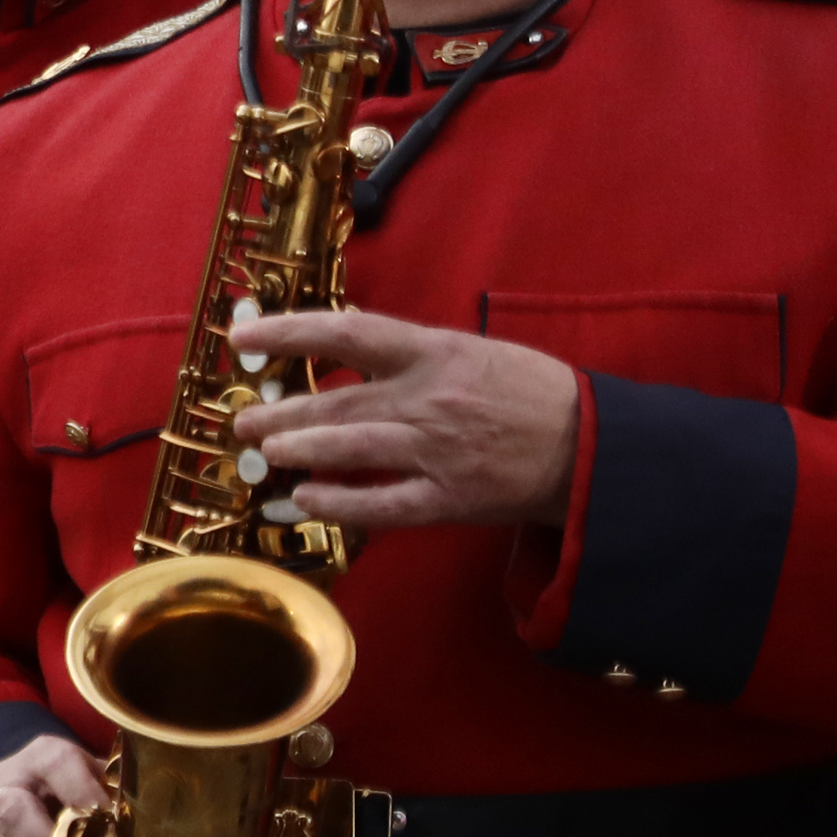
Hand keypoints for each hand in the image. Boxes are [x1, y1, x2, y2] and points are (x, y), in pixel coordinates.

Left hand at [230, 308, 582, 530]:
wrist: (594, 445)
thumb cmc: (528, 392)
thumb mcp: (471, 351)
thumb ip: (407, 351)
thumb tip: (341, 339)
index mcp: (435, 352)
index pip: (346, 333)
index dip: (288, 332)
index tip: (243, 338)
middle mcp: (430, 399)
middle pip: (339, 400)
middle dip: (281, 412)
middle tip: (243, 420)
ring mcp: (439, 451)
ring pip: (352, 448)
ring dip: (300, 449)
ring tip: (263, 452)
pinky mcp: (450, 498)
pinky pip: (382, 504)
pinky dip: (338, 503)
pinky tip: (303, 500)